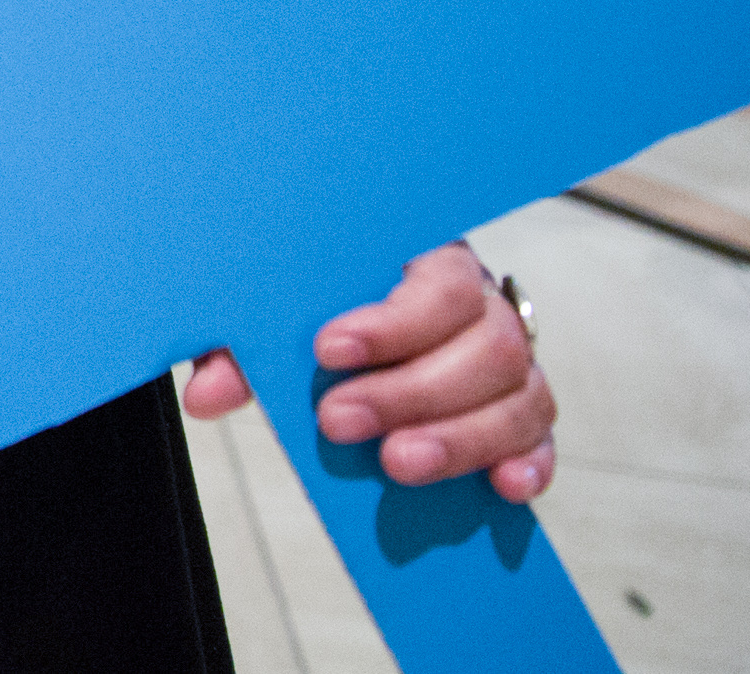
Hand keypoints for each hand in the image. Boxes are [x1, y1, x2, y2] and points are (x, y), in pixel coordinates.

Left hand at [183, 242, 554, 500]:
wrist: (358, 317)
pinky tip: (502, 488)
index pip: (438, 283)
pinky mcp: (523, 416)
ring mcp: (512, 363)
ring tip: (397, 464)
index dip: (390, 322)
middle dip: (412, 391)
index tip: (327, 351)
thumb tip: (207, 397)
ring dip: (461, 437)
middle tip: (340, 422)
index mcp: (430, 261)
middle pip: (487, 345)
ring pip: (521, 395)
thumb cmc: (322, 302)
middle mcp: (484, 307)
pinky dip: (529, 464)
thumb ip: (245, 345)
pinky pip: (542, 439)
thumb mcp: (280, 308)